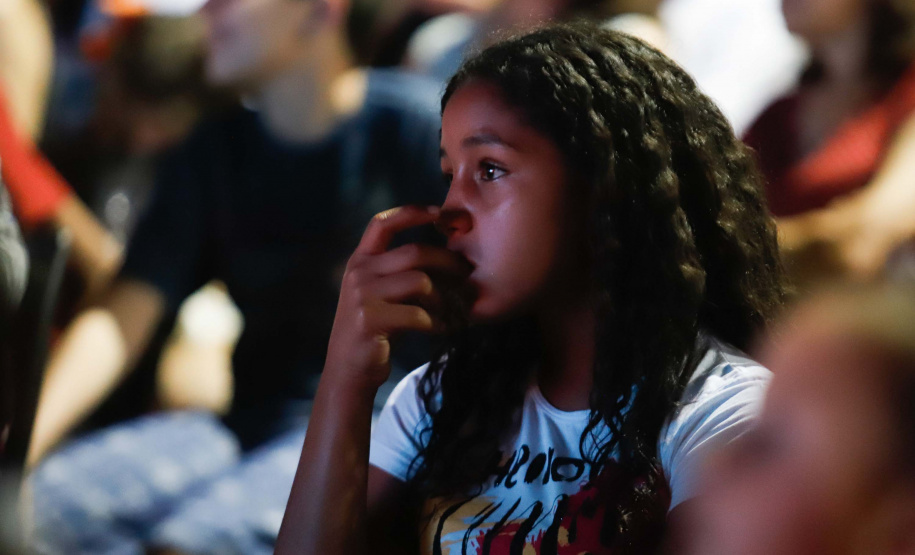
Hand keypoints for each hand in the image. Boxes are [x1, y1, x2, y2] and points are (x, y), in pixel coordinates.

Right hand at [323, 206, 470, 390]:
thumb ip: (400, 271)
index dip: (412, 213)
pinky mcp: (370, 320)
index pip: (383, 223)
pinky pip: (419, 313)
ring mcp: (361, 295)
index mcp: (360, 261)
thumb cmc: (376, 332)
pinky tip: (443, 329)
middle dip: (448, 261)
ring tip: (453, 311)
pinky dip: (438, 322)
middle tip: (468, 274)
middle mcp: (358, 272)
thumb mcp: (380, 294)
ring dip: (445, 297)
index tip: (439, 212)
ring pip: (421, 281)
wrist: (348, 372)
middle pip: (414, 252)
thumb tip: (449, 255)